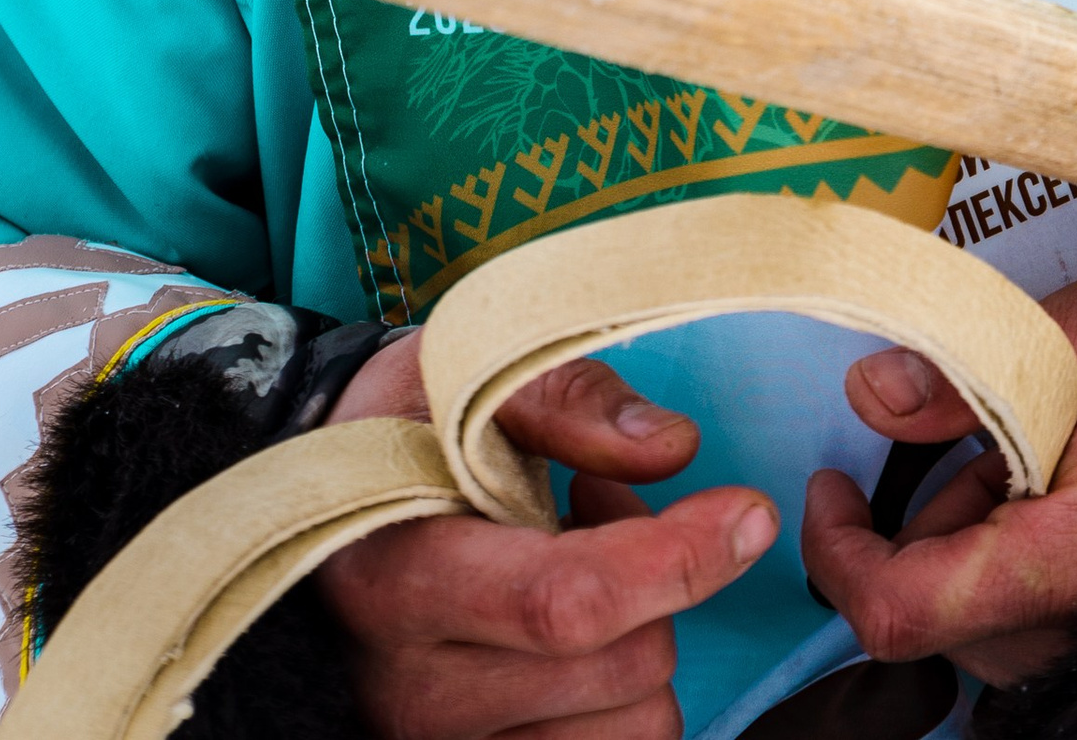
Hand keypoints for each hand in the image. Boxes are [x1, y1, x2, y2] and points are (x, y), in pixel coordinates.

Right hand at [321, 333, 775, 736]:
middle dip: (659, 575)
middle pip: (622, 666)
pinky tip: (580, 633)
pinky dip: (628, 693)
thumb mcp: (467, 372)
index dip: (674, 559)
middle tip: (599, 496)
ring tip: (581, 561)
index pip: (564, 602)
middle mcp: (411, 689)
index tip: (749, 511)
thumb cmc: (404, 427)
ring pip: (636, 723)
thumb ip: (570, 401)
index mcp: (399, 578)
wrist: (327, 504)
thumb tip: (674, 448)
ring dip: (646, 638)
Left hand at [801, 271, 1076, 687]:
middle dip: (902, 530)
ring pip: (958, 616)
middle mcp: (1069, 627)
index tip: (830, 486)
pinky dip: (989, 552)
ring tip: (1008, 451)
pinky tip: (1033, 485)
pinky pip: (1002, 614)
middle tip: (949, 434)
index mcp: (1063, 561)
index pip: (900, 610)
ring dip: (950, 537)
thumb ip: (969, 365)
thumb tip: (871, 389)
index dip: (838, 555)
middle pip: (922, 616)